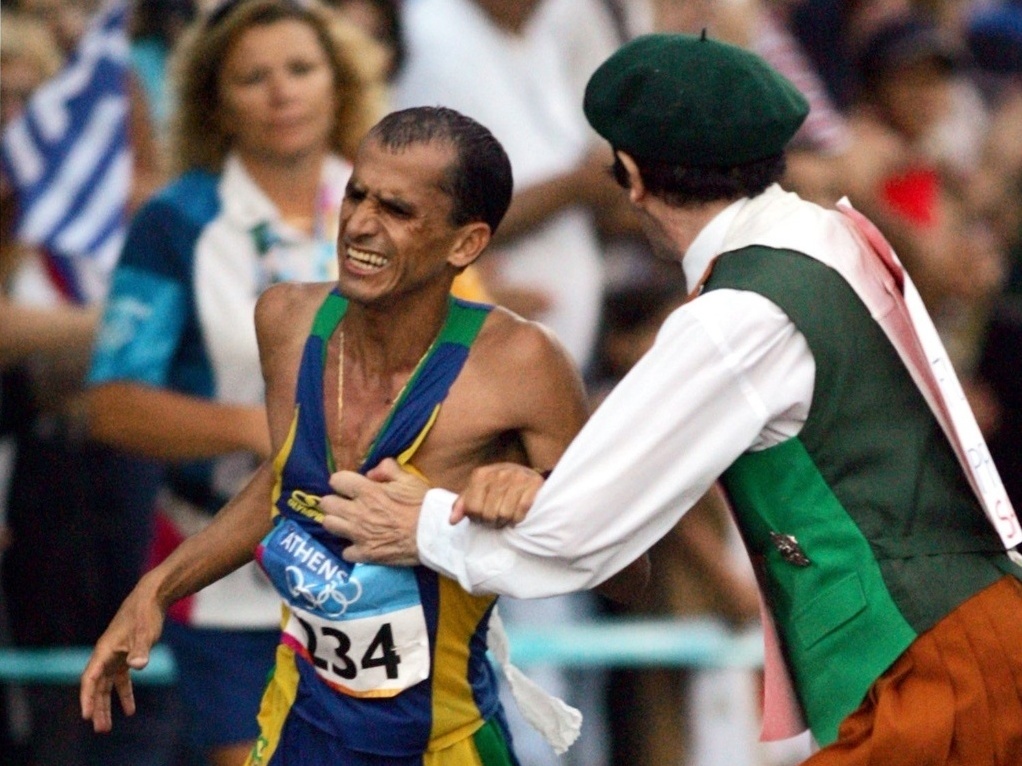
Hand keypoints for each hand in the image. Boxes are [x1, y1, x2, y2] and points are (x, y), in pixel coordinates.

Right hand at [80, 581, 164, 732]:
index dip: (87, 698)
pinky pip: (121, 680)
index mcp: (104, 650)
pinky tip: (130, 709)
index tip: (86, 715)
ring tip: (108, 726)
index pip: (90, 678)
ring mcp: (115, 655)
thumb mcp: (144, 633)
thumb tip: (138, 666)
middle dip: (97, 708)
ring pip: (107, 686)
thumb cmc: (145, 614)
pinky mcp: (126, 655)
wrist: (152, 597)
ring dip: (107, 705)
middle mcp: (105, 655)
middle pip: (96, 687)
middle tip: (100, 729)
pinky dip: (124, 694)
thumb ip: (140, 650)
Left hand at [320, 459, 427, 565]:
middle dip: (333, 501)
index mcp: (368, 491)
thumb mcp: (409, 479)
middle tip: (345, 503)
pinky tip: (359, 544)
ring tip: (347, 522)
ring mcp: (359, 534)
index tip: (349, 486)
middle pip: (326, 504)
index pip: (336, 480)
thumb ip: (387, 468)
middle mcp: (358, 512)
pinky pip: (345, 552)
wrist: (433, 534)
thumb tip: (370, 472)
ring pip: (329, 525)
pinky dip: (351, 548)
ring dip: (337, 522)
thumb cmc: (422, 504)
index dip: (342, 482)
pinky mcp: (365, 553)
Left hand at [452, 463, 544, 526]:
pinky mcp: (534, 484)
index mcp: (481, 474)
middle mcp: (499, 473)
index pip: (472, 508)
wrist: (526, 473)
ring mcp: (517, 477)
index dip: (476, 518)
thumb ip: (463, 505)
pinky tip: (516, 516)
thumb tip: (452, 521)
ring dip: (505, 522)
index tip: (481, 517)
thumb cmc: (497, 486)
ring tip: (505, 518)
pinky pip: (521, 511)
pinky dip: (518, 519)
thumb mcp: (477, 491)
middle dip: (491, 522)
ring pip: (505, 514)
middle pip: (488, 514)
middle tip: (495, 520)